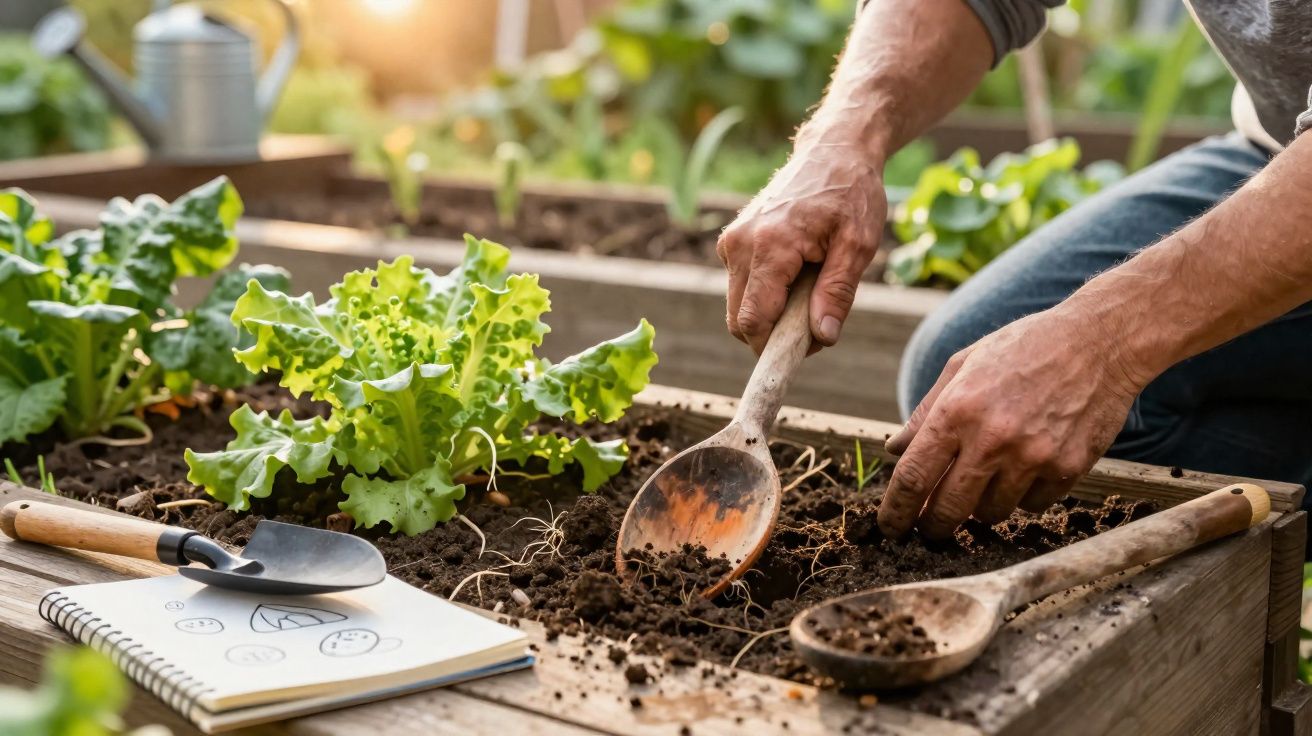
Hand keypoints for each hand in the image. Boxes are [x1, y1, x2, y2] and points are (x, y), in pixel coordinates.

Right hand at [717, 139, 884, 353]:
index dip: (775, 346)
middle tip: (815, 321)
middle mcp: (740, 244)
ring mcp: (731, 242)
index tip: (807, 348)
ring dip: (770, 314)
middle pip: (739, 320)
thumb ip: (837, 293)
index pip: (753, 320)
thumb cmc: (851, 193)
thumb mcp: (858, 244)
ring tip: (811, 289)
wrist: (833, 150)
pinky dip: (765, 294)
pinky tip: (797, 274)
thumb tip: (822, 337)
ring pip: (738, 307)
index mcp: (770, 245)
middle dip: (773, 333)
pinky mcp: (732, 242)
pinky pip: (742, 287)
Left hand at [877, 307, 1146, 539]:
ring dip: (981, 506)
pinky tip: (1027, 467)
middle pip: (948, 510)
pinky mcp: (1067, 469)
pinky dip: (1022, 496)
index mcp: (957, 410)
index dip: (896, 511)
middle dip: (934, 526)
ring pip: (991, 513)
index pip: (913, 478)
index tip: (891, 527)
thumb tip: (894, 451)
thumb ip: (926, 412)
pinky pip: (1032, 506)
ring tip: (988, 477)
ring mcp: (1033, 457)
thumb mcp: (963, 364)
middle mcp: (993, 439)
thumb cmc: (1023, 348)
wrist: (1098, 342)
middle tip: (931, 526)